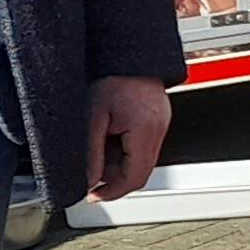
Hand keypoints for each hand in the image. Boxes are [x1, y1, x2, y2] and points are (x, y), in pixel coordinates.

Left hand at [87, 77, 172, 202]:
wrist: (127, 54)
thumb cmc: (112, 77)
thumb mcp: (93, 118)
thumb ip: (91, 154)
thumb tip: (87, 180)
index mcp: (145, 130)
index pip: (135, 178)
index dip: (112, 192)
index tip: (94, 195)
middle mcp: (159, 129)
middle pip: (139, 171)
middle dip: (113, 175)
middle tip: (92, 165)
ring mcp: (161, 123)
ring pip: (140, 159)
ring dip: (118, 160)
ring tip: (100, 139)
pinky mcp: (158, 118)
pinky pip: (142, 144)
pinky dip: (124, 146)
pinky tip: (111, 131)